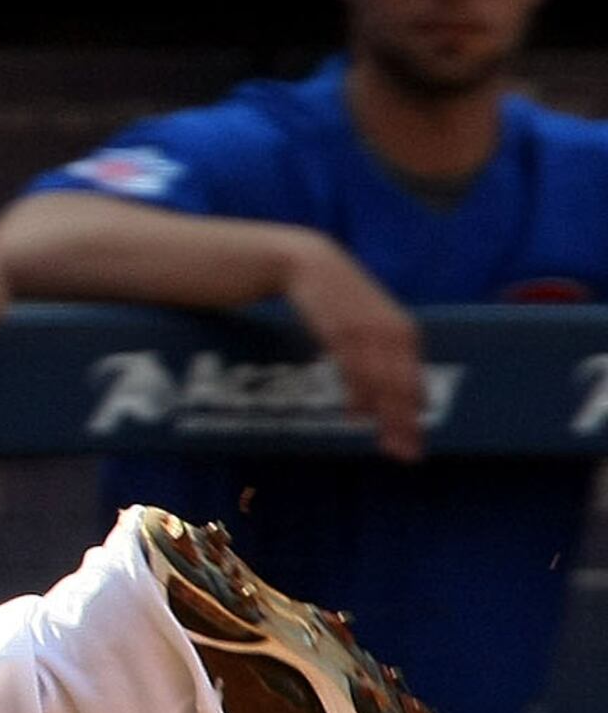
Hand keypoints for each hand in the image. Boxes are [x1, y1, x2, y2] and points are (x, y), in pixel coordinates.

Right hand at [280, 233, 426, 461]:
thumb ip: (373, 349)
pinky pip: (353, 366)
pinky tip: (358, 415)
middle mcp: (390, 330)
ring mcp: (365, 328)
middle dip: (404, 423)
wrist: (298, 257)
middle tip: (405, 456)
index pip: (414, 381)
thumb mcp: (360, 318)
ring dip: (386, 416)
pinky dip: (358, 392)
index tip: (413, 445)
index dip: (413, 415)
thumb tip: (377, 392)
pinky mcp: (337, 326)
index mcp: (402, 330)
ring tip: (387, 445)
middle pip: (402, 385)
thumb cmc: (329, 290)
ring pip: (381, 380)